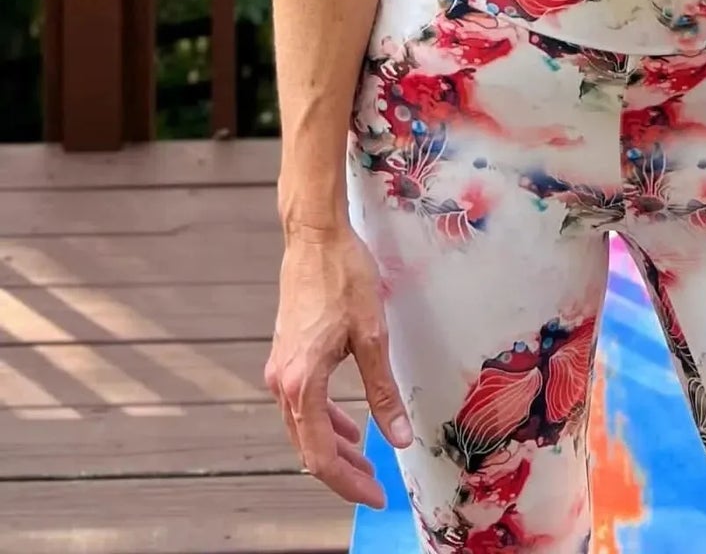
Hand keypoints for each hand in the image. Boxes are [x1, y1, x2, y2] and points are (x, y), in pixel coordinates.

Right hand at [264, 221, 412, 508]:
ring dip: (333, 446)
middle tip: (376, 486)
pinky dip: (323, 420)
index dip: (349, 482)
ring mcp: (280, 367)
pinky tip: (348, 422)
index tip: (376, 496)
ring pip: (302, 427)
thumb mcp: (372, 336)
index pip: (321, 455)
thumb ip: (383, 392)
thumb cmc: (344, 276)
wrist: (314, 235)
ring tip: (366, 458)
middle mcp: (282, 381)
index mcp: (302, 383)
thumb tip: (399, 437)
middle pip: (308, 447)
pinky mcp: (285, 354)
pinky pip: (300, 404)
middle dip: (343, 471)